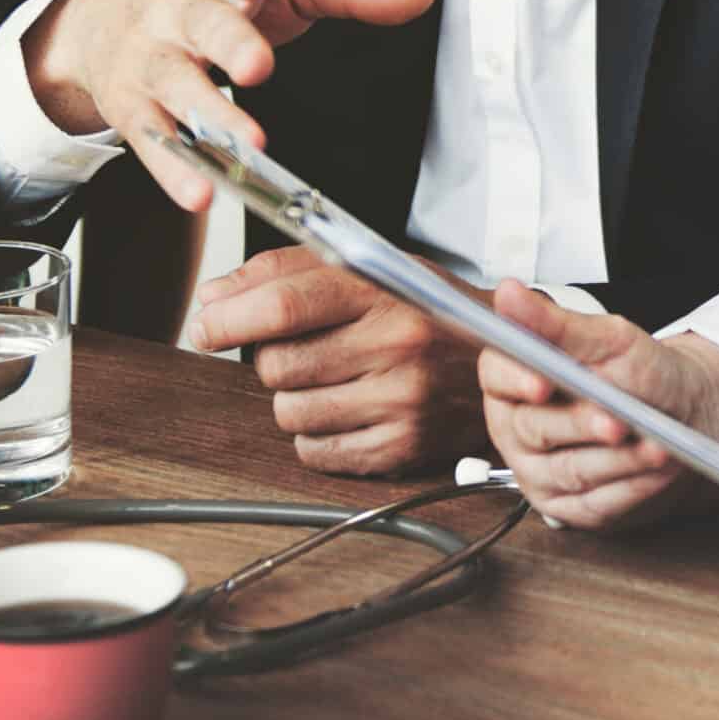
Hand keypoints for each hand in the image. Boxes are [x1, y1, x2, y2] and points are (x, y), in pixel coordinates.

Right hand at [20, 0, 434, 209]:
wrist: (101, 13)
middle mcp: (179, 9)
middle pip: (206, 24)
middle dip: (232, 44)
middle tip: (259, 66)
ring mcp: (150, 57)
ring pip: (177, 84)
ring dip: (212, 116)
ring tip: (247, 143)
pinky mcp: (131, 105)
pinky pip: (152, 140)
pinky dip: (175, 169)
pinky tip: (202, 191)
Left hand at [184, 246, 485, 475]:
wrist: (513, 360)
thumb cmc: (435, 312)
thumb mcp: (377, 267)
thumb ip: (291, 271)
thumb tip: (214, 299)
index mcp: (388, 290)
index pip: (285, 304)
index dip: (229, 318)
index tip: (205, 325)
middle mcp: (396, 344)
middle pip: (275, 365)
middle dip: (274, 359)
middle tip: (309, 348)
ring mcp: (400, 399)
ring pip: (288, 412)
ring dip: (296, 398)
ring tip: (338, 379)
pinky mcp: (400, 446)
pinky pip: (313, 451)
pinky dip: (317, 435)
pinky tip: (350, 410)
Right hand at [477, 281, 718, 530]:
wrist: (685, 412)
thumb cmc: (642, 372)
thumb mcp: (608, 339)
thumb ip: (556, 323)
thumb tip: (508, 293)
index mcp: (516, 378)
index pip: (496, 375)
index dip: (517, 380)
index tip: (543, 383)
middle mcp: (518, 428)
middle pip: (535, 428)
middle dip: (583, 424)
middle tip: (619, 422)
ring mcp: (539, 472)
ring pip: (570, 471)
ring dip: (619, 460)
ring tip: (657, 446)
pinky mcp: (569, 508)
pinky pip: (596, 503)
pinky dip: (633, 486)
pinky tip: (657, 469)